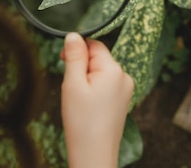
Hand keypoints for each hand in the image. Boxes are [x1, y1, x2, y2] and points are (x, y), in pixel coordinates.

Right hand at [60, 32, 133, 167]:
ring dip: (86, 80)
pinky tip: (87, 106)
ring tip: (79, 100)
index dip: (77, 51)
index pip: (94, 45)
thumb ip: (75, 56)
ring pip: (100, 72)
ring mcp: (126, 89)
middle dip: (81, 67)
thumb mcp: (73, 84)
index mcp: (114, 69)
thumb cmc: (82, 121)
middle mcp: (124, 76)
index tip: (64, 62)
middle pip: (98, 58)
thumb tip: (74, 35)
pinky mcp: (122, 100)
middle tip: (71, 88)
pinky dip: (94, 90)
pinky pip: (105, 85)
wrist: (94, 154)